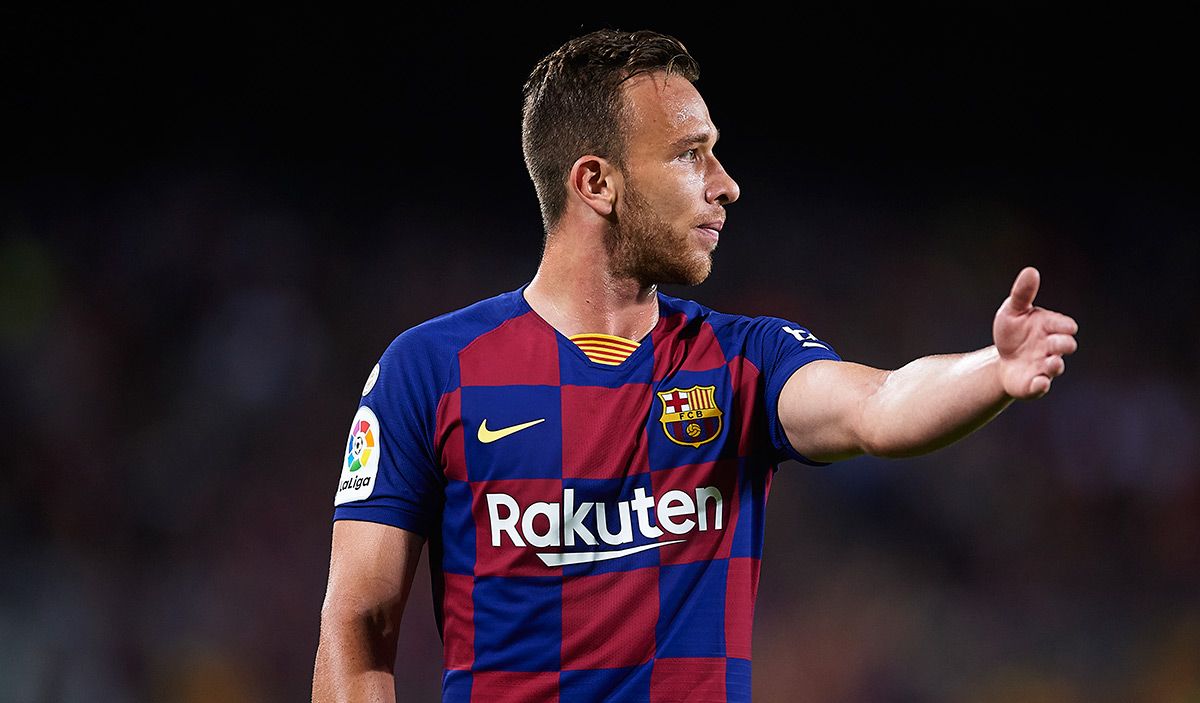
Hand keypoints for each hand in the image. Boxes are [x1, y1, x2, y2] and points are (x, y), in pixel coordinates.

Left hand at [993, 267, 1078, 398]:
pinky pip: (1040, 387)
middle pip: (1065, 346)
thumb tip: (1031, 270)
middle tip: (1053, 342)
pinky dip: (1041, 385)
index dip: (1065, 325)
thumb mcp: (1013, 310)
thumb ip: (1022, 293)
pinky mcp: (1033, 384)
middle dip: (1062, 344)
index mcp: (1050, 328)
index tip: (1064, 326)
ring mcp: (1044, 366)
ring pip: (1055, 367)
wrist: (1002, 359)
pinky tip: (1039, 382)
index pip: (1065, 326)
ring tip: (1051, 362)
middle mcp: (1051, 348)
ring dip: (1055, 365)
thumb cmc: (1013, 332)